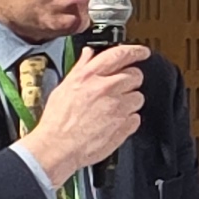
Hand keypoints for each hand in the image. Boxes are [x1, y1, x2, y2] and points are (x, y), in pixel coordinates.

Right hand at [21, 41, 149, 183]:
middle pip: (135, 75)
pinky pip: (136, 117)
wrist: (57, 147)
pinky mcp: (126, 125)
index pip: (120, 54)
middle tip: (118, 89)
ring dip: (129, 102)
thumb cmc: (57, 121)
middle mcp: (107, 88)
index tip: (142, 52)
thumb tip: (89, 54)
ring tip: (110, 110)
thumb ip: (81, 68)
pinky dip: (128, 120)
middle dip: (130, 81)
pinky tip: (112, 122)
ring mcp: (119, 107)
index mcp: (90, 76)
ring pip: (138, 97)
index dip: (135, 51)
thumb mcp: (64, 87)